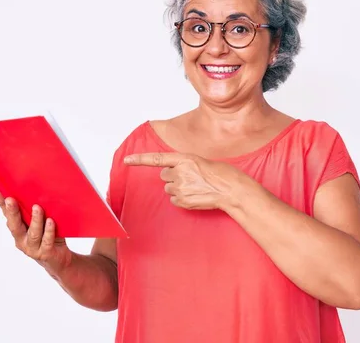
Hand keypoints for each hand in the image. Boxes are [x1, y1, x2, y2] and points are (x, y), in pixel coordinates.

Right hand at [0, 188, 72, 273]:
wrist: (59, 259)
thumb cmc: (48, 237)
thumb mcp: (40, 223)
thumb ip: (34, 212)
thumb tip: (34, 190)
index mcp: (18, 231)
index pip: (8, 215)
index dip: (1, 204)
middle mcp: (22, 240)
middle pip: (15, 226)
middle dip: (12, 212)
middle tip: (10, 199)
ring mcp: (33, 248)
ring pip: (33, 233)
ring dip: (35, 220)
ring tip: (37, 207)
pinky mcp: (45, 253)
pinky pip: (47, 241)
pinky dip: (49, 231)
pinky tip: (51, 222)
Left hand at [124, 152, 243, 209]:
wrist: (232, 191)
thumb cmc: (223, 174)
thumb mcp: (202, 162)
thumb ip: (185, 164)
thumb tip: (174, 173)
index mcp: (185, 159)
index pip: (157, 159)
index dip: (139, 159)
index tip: (127, 160)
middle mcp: (180, 173)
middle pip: (164, 175)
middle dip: (173, 176)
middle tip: (190, 178)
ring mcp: (181, 188)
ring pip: (169, 188)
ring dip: (178, 187)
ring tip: (196, 187)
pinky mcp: (183, 201)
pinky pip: (174, 200)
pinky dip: (182, 198)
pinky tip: (195, 195)